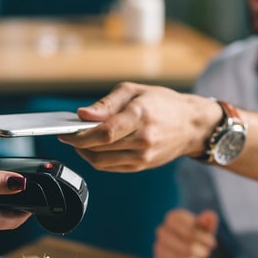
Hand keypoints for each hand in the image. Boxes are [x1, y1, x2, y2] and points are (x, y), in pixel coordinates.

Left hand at [58, 82, 221, 171]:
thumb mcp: (134, 91)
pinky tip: (94, 148)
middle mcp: (143, 139)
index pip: (104, 132)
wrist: (192, 125)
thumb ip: (106, 104)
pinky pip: (111, 167)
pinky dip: (97, 159)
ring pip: (102, 162)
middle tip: (69, 134)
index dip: (80, 135)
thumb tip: (83, 115)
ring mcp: (143, 156)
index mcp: (140, 115)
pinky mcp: (142, 166)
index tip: (65, 132)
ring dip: (85, 153)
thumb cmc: (163, 103)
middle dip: (78, 142)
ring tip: (80, 141)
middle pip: (100, 148)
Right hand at [153, 208, 218, 257]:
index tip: (212, 243)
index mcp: (173, 217)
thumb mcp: (204, 226)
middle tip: (206, 253)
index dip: (204, 240)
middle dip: (201, 252)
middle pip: (188, 248)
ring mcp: (158, 246)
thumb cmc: (195, 233)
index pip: (191, 232)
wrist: (182, 245)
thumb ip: (208, 221)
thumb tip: (209, 215)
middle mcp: (162, 230)